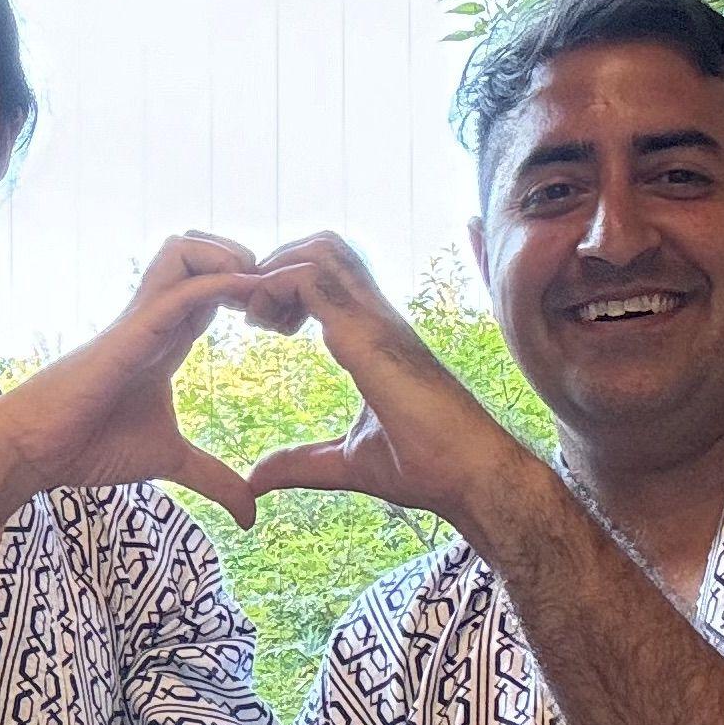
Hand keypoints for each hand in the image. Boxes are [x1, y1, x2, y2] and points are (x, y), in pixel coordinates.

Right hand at [0, 235, 269, 527]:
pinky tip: (249, 296)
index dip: (256, 291)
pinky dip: (218, 282)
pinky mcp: (129, 331)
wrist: (32, 452)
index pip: (216, 286)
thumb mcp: (169, 461)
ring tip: (259, 293)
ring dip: (228, 257)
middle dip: (247, 260)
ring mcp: (140, 319)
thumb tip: (251, 514)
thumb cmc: (88, 447)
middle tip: (277, 302)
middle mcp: (155, 318)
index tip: (287, 322)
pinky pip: (178, 288)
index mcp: (168, 338)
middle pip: (200, 249)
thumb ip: (212, 478)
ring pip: (183, 248)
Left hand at [239, 235, 533, 531]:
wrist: (470, 476)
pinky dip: (274, 289)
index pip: (328, 274)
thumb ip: (301, 463)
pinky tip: (267, 329)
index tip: (261, 326)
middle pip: (322, 245)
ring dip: (274, 272)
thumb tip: (257, 479)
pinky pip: (310, 281)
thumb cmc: (427, 466)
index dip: (285, 285)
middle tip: (253, 314)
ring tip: (259, 321)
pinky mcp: (368, 335)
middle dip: (275, 264)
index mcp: (372, 335)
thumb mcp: (346, 462)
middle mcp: (375, 316)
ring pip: (318, 250)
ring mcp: (374, 320)